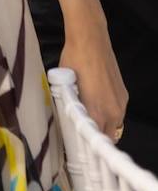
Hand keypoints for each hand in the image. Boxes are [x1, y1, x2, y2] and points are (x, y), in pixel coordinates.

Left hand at [58, 17, 126, 139]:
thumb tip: (69, 121)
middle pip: (108, 136)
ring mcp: (121, 102)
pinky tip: (95, 105)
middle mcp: (113, 111)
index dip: (88, 148)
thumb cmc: (73, 61)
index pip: (96, 141)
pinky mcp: (124, 93)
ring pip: (114, 125)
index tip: (79, 151)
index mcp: (97, 111)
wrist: (91, 39)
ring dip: (103, 125)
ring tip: (87, 120)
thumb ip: (71, 108)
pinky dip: (108, 114)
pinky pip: (117, 112)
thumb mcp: (65, 87)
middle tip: (81, 136)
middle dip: (96, 138)